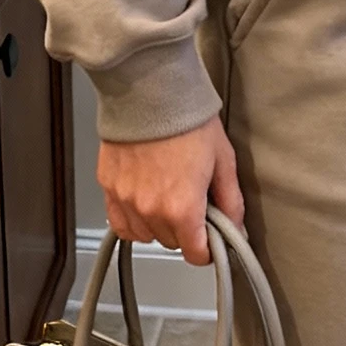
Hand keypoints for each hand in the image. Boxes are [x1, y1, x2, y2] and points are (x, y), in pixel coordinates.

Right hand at [97, 118, 244, 265]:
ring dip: (158, 225)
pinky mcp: (109, 187)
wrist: (151, 91)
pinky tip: (145, 203)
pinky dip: (133, 219)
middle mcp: (150, 209)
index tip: (211, 239)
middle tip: (193, 204)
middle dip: (185, 230)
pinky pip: (120, 222)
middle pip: (171, 243)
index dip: (208, 250)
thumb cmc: (186, 119)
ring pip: (145, 235)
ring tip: (168, 197)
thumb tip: (237, 228)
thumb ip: (231, 201)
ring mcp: (126, 200)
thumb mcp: (223, 161)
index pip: (195, 254)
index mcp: (182, 208)